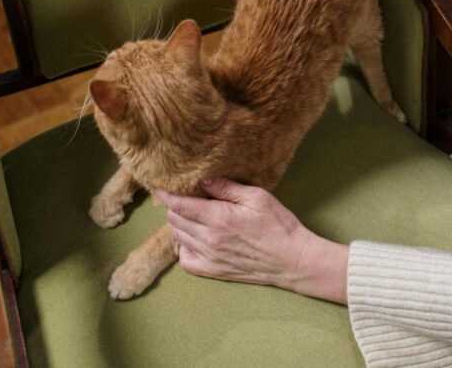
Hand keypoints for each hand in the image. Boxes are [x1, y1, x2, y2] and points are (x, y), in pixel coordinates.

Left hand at [154, 179, 349, 303]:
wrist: (291, 260)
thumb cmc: (279, 225)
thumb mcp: (258, 197)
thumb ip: (227, 188)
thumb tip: (203, 180)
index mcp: (218, 218)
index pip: (179, 205)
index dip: (166, 194)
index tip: (160, 186)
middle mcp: (208, 239)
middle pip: (174, 220)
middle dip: (175, 206)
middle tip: (186, 198)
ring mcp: (208, 258)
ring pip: (178, 237)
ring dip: (180, 224)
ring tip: (193, 215)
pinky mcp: (212, 271)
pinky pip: (184, 258)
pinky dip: (185, 246)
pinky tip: (196, 238)